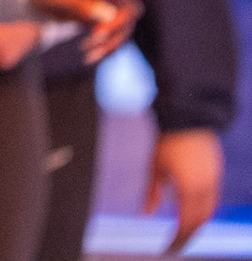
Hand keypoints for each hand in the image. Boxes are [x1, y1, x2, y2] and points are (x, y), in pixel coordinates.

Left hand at [28, 0, 180, 64]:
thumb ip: (81, 4)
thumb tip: (108, 15)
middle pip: (130, 12)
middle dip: (115, 28)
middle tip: (93, 38)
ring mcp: (113, 7)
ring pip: (125, 29)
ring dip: (110, 43)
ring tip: (86, 54)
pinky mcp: (108, 21)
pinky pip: (116, 37)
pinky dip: (106, 48)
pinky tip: (88, 56)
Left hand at [145, 128, 221, 253]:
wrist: (189, 116)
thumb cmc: (168, 140)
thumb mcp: (155, 166)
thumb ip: (152, 191)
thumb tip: (146, 213)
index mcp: (191, 188)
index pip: (187, 224)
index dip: (179, 239)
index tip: (169, 249)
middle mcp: (206, 187)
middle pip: (201, 220)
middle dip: (189, 235)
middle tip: (176, 245)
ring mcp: (214, 179)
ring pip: (210, 210)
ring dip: (198, 224)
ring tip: (184, 232)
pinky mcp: (216, 172)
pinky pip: (214, 199)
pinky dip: (204, 210)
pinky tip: (194, 211)